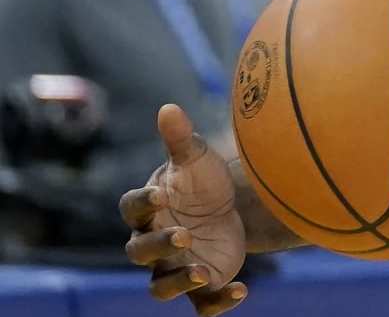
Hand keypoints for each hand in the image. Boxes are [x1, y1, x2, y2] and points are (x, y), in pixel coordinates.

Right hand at [119, 104, 248, 313]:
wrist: (229, 207)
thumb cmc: (202, 181)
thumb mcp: (197, 158)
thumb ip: (181, 138)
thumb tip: (168, 108)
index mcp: (149, 209)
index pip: (130, 210)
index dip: (141, 204)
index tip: (162, 195)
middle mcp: (154, 242)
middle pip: (139, 252)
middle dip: (159, 246)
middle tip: (184, 236)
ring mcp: (176, 266)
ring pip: (160, 287)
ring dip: (178, 283)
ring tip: (202, 273)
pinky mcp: (201, 283)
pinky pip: (201, 304)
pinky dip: (217, 303)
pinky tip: (242, 291)